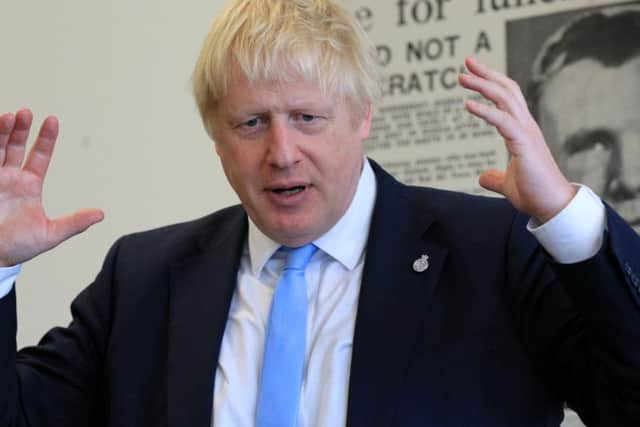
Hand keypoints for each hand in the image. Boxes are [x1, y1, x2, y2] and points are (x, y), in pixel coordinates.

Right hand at [0, 109, 103, 266]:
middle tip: (26, 113)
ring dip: (2, 131)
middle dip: (20, 129)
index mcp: (28, 186)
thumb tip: (101, 214)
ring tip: (10, 116)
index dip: (46, 138)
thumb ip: (74, 222)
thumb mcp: (50, 234)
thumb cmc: (16, 248)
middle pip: (16, 145)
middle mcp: (10, 178)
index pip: (39, 156)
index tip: (53, 120)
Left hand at [458, 57, 575, 222]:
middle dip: (486, 74)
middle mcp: (525, 127)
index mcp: (521, 132)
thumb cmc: (534, 194)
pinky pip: (503, 121)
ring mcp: (526, 133)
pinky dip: (485, 110)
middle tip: (467, 61)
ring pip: (505, 99)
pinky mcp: (524, 144)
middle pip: (506, 90)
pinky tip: (467, 104)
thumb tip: (483, 177)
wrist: (551, 206)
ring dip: (482, 85)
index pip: (507, 99)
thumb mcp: (508, 184)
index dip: (491, 83)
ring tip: (461, 76)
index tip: (472, 73)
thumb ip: (495, 178)